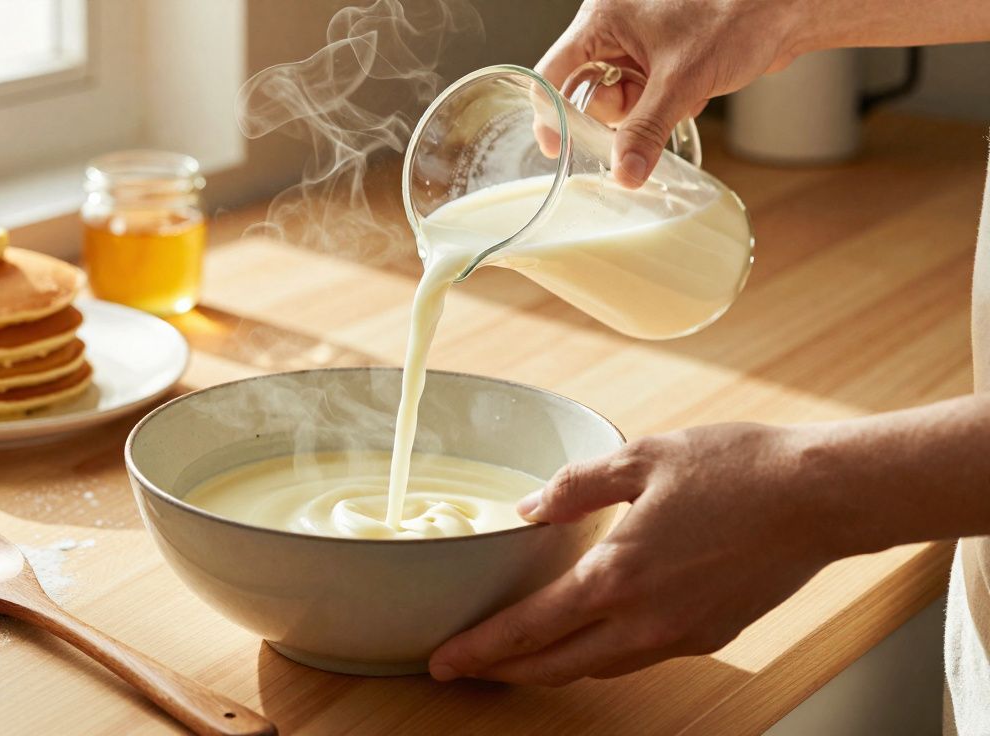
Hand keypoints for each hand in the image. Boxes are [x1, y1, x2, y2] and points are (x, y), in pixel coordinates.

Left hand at [429, 423, 839, 684]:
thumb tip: (529, 511)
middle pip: (555, 665)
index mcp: (617, 577)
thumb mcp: (640, 457)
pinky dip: (599, 654)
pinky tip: (590, 633)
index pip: (528, 629)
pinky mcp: (709, 636)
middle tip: (465, 668)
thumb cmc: (736, 469)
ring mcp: (679, 637)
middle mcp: (643, 621)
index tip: (442, 661)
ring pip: (596, 668)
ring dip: (551, 666)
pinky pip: (637, 657)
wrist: (820, 497)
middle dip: (503, 670)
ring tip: (517, 655)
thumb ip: (575, 487)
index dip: (480, 649)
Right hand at [537, 0, 804, 186]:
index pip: (554, 72)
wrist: (787, 10)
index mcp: (603, 18)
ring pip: (619, 100)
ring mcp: (638, 45)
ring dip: (644, 113)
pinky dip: (663, 108)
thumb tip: (623, 173)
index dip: (551, 112)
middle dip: (614, 114)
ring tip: (679, 99)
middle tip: (638, 120)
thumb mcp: (682, 81)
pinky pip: (645, 99)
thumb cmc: (736, 16)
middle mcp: (614, 29)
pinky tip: (689, 97)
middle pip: (586, 91)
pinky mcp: (661, 60)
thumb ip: (646, 130)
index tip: (556, 149)